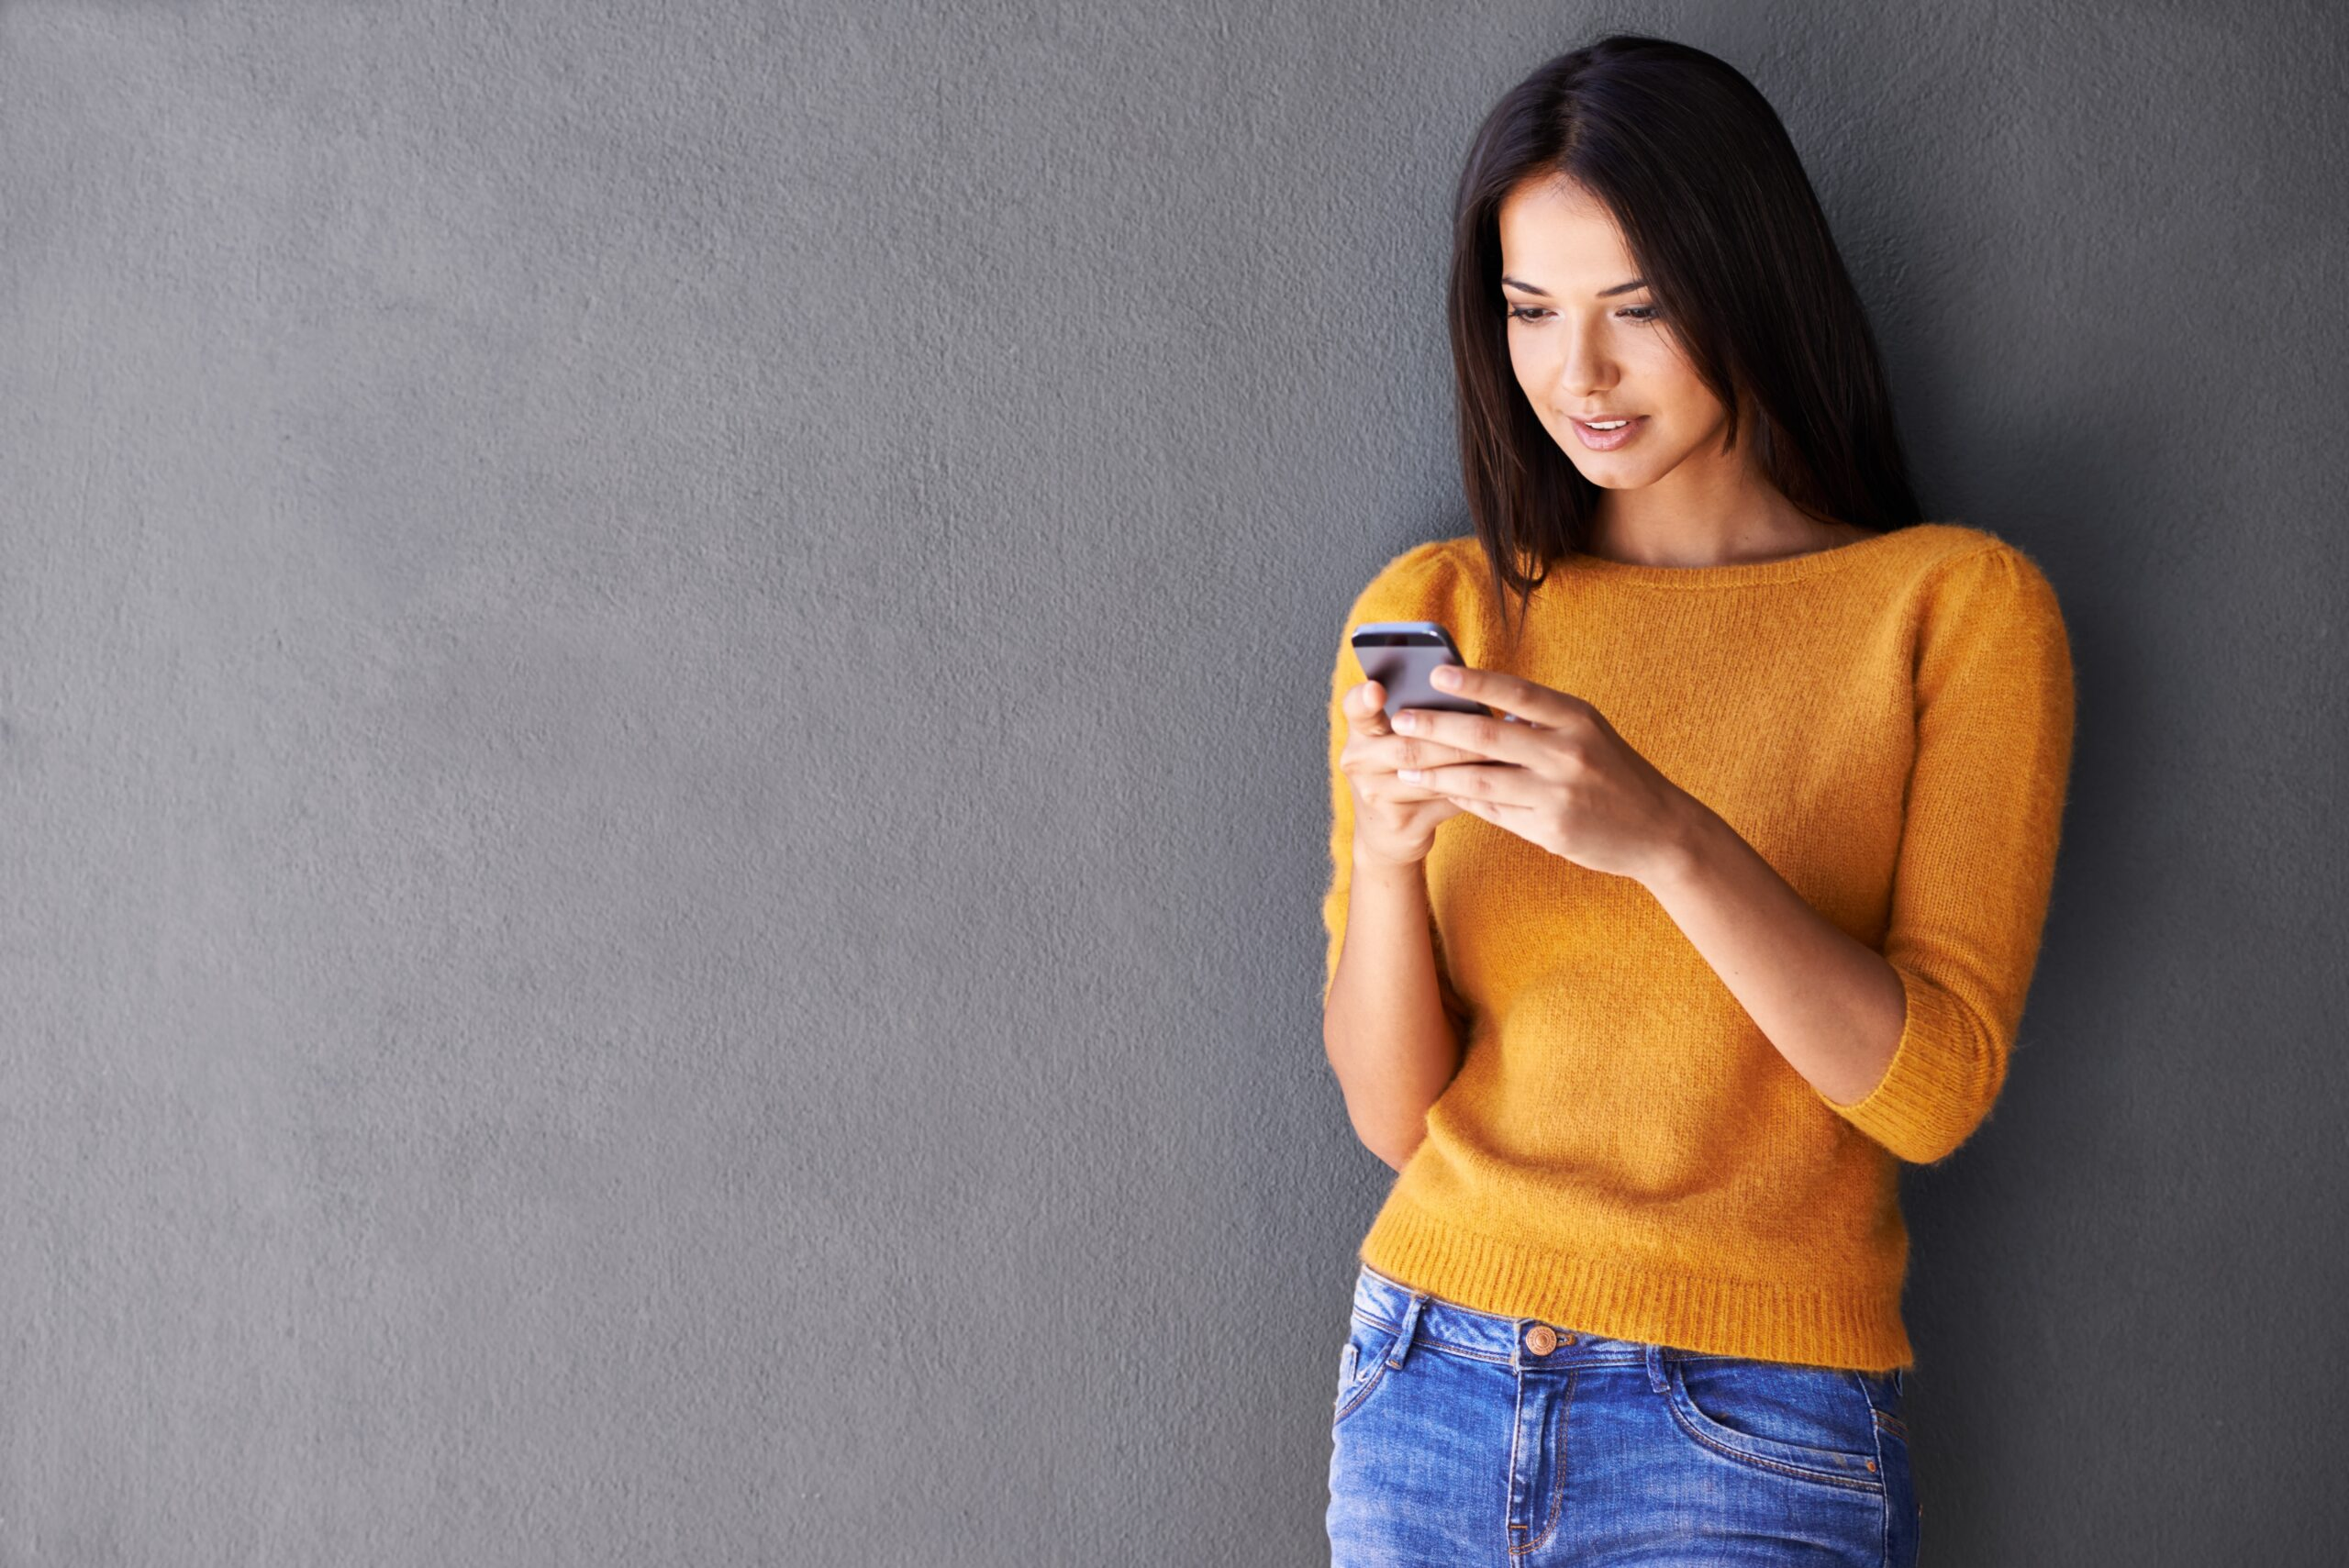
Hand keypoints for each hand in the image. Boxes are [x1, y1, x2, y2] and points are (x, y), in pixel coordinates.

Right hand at [1337, 677, 1483, 868]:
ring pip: (1429, 775)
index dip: (1363, 699)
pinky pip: (1444, 800)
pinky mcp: (1400, 822)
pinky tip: (1498, 778)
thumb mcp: (1393, 741)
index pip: (1355, 708)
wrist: (1386, 833)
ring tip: (1501, 750)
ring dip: (1468, 763)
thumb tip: (1469, 696)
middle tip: (1489, 726)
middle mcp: (1358, 762)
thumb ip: (1418, 719)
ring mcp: (1375, 795)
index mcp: (1360, 732)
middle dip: (1452, 737)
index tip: (1376, 690)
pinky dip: (1473, 788)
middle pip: (1406, 746)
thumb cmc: (1401, 771)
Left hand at [1385, 664, 1701, 883]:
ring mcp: (1557, 795)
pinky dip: (1461, 798)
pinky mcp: (1550, 830)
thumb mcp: (1588, 732)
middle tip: (1400, 720)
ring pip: (1481, 779)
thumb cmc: (1614, 772)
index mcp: (1577, 719)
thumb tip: (1481, 706)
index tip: (1436, 674)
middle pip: (1486, 737)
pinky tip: (1435, 789)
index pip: (1516, 692)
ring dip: (1436, 771)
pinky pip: (1493, 810)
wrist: (1659, 831)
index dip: (1474, 683)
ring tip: (1403, 763)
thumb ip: (1540, 719)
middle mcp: (1567, 753)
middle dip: (1436, 727)